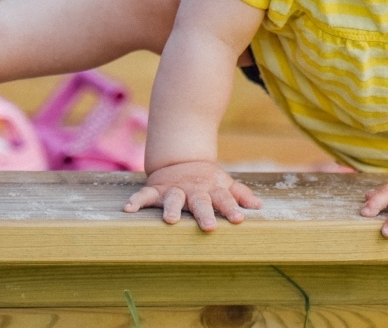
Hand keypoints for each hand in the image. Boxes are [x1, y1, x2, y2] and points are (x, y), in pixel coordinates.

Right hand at [123, 160, 261, 231]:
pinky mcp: (156, 189)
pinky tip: (128, 209)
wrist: (182, 160)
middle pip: (200, 201)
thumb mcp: (224, 184)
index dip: (232, 208)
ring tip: (170, 220)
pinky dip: (136, 201)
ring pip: (173, 198)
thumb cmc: (207, 180)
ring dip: (172, 207)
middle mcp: (194, 190)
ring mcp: (174, 189)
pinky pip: (144, 195)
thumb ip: (240, 195)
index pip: (224, 199)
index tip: (239, 220)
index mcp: (212, 189)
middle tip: (210, 227)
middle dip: (205, 213)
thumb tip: (259, 207)